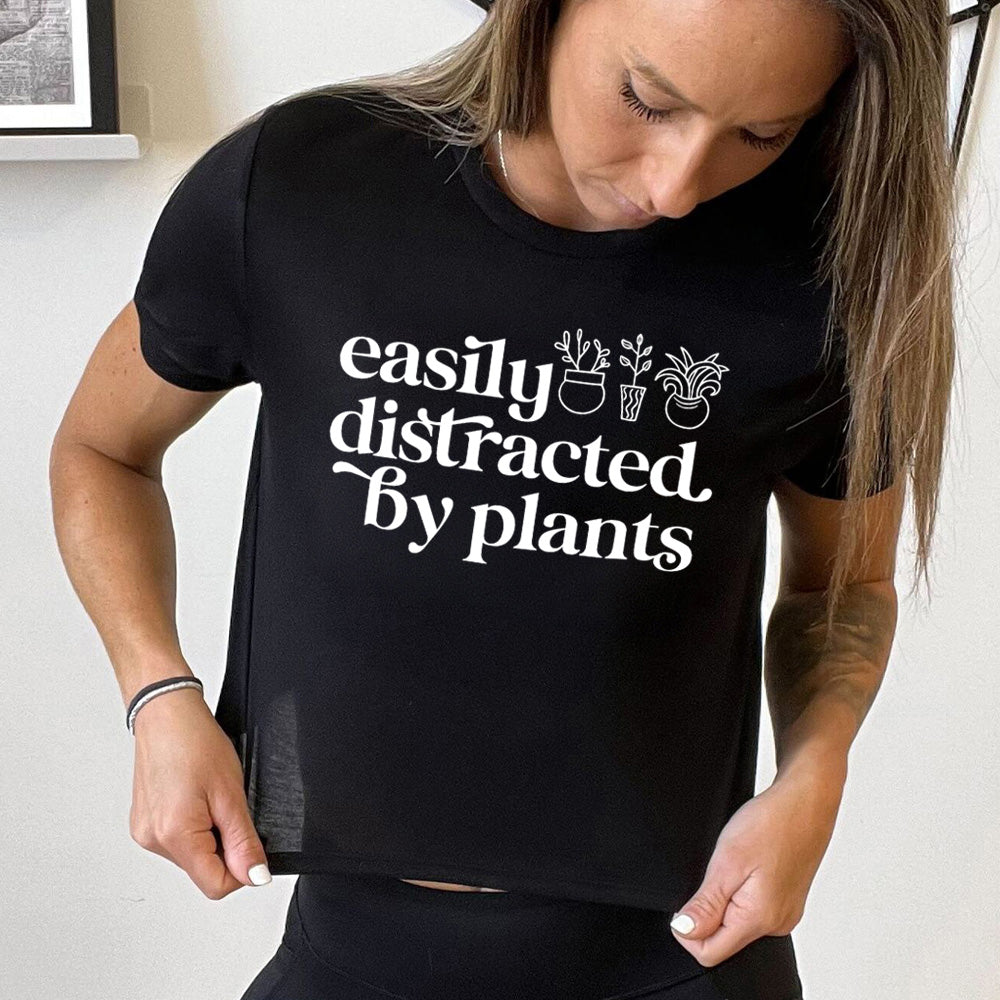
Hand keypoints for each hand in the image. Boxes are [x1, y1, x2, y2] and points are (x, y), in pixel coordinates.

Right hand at [128, 686, 271, 898]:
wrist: (166, 714)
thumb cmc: (195, 742)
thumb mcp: (231, 793)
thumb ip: (243, 841)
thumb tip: (256, 876)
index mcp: (174, 835)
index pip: (215, 885)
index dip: (242, 870)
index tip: (251, 844)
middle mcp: (153, 840)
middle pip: (203, 870)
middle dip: (224, 846)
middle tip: (226, 805)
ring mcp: (144, 832)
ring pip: (192, 855)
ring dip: (209, 834)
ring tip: (208, 796)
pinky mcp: (143, 823)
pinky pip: (178, 840)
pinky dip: (194, 825)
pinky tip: (194, 796)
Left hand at [669, 762, 844, 965]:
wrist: (807, 802)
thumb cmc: (771, 824)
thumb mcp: (727, 862)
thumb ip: (706, 904)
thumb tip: (684, 931)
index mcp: (759, 919)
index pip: (710, 953)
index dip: (687, 930)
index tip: (686, 900)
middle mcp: (776, 924)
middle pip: (724, 941)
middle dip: (707, 913)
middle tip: (713, 875)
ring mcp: (785, 913)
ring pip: (737, 924)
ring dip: (724, 901)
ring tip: (733, 867)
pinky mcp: (787, 901)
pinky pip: (753, 910)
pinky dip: (740, 894)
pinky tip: (746, 867)